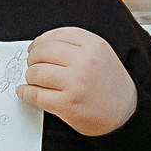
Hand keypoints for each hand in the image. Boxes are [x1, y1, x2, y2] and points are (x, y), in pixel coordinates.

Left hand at [18, 27, 137, 136]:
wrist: (125, 115)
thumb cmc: (110, 85)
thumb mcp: (102, 55)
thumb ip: (76, 46)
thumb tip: (39, 45)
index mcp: (94, 45)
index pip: (57, 35)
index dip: (41, 41)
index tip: (34, 47)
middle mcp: (85, 62)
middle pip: (43, 52)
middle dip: (32, 59)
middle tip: (33, 66)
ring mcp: (75, 83)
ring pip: (36, 73)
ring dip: (30, 77)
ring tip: (33, 81)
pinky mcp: (67, 104)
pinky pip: (36, 95)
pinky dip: (25, 93)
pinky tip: (25, 92)